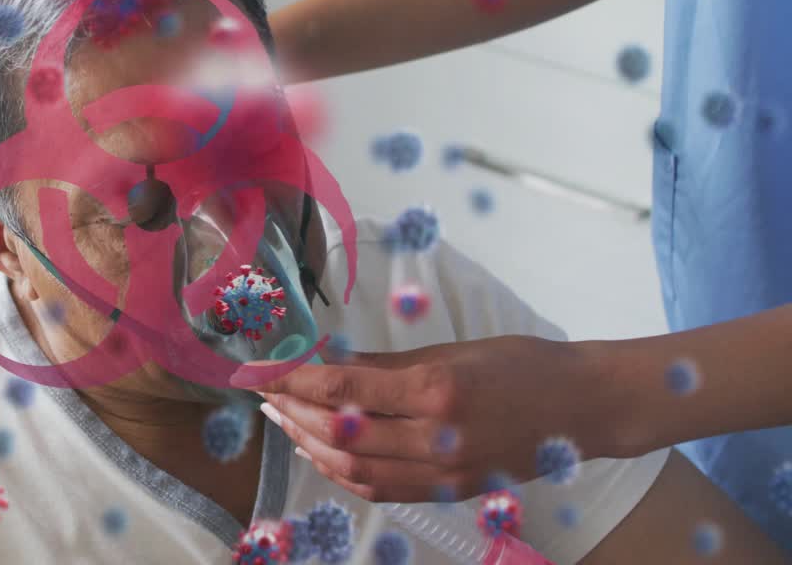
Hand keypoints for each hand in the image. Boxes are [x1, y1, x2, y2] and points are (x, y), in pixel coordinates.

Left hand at [234, 336, 614, 502]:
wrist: (582, 408)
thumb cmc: (521, 366)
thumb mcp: (451, 350)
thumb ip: (385, 362)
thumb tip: (328, 361)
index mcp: (436, 390)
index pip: (344, 387)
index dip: (294, 379)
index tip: (260, 368)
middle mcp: (436, 437)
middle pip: (340, 433)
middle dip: (292, 411)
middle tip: (262, 391)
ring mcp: (443, 472)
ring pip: (354, 469)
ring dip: (308, 445)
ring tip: (281, 419)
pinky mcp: (449, 492)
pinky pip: (381, 488)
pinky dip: (342, 473)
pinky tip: (320, 452)